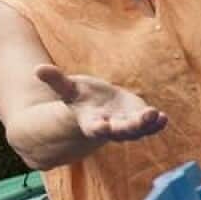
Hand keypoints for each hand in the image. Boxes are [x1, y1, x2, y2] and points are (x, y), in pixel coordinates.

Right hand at [35, 64, 168, 141]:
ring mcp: (127, 125)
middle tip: (143, 119)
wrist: (97, 109)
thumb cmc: (81, 99)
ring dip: (148, 124)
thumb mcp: (69, 89)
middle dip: (131, 126)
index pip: (95, 128)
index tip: (104, 126)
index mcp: (92, 122)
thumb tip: (37, 68)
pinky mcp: (140, 119)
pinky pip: (150, 125)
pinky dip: (157, 123)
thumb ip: (57, 81)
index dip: (100, 127)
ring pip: (138, 129)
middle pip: (121, 131)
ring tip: (157, 115)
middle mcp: (111, 127)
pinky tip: (164, 118)